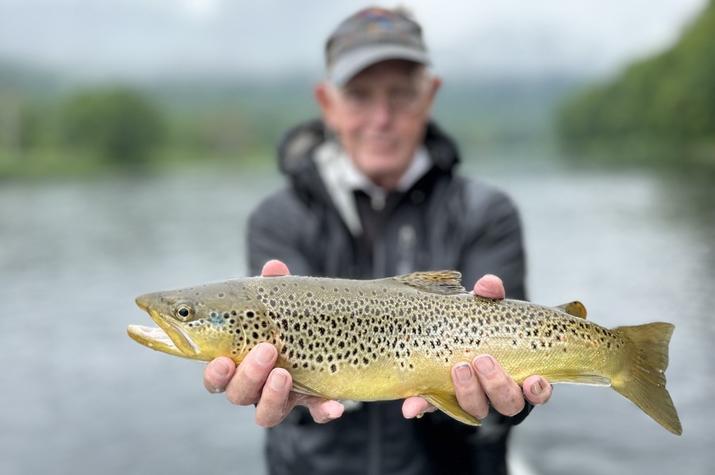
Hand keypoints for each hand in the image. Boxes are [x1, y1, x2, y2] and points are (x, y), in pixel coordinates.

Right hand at [203, 259, 343, 426]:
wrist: (330, 331)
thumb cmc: (289, 317)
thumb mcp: (281, 302)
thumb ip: (274, 288)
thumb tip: (274, 268)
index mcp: (239, 362)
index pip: (217, 377)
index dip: (215, 374)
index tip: (223, 360)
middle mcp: (256, 386)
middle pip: (239, 395)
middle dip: (249, 375)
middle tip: (267, 350)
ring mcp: (285, 397)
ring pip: (267, 414)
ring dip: (272, 396)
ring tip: (284, 374)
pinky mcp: (314, 402)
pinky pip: (317, 414)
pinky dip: (323, 410)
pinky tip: (334, 406)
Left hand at [402, 274, 552, 420]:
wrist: (445, 327)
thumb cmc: (479, 321)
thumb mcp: (485, 307)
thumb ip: (490, 296)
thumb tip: (488, 285)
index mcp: (520, 374)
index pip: (537, 391)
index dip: (538, 391)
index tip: (533, 380)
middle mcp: (499, 394)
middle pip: (508, 403)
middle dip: (496, 384)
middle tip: (482, 360)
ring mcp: (472, 399)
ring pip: (476, 408)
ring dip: (468, 390)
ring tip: (458, 368)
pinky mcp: (443, 399)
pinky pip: (435, 406)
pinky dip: (423, 405)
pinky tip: (411, 406)